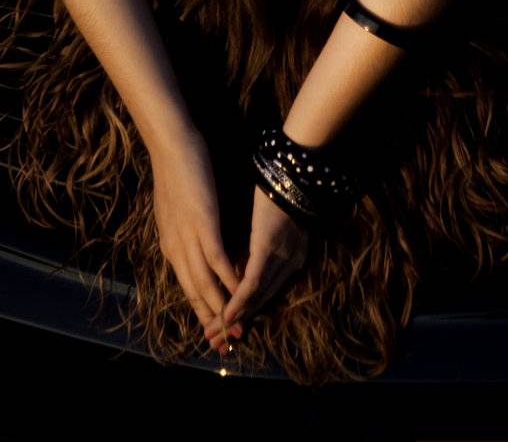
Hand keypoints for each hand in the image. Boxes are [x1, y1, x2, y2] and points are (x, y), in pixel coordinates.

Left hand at [148, 125, 243, 344]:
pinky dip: (228, 278)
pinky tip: (240, 291)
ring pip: (204, 283)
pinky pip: (216, 259)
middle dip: (212, 319)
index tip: (215, 329)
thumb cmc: (178, 169)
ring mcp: (188, 237)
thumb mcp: (178, 207)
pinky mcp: (202, 223)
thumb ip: (186, 228)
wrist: (172, 144)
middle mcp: (176, 248)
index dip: (202, 310)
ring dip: (222, 308)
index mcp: (170, 245)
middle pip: (194, 293)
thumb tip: (196, 238)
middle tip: (228, 341)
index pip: (187, 286)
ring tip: (237, 326)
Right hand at [208, 185, 308, 351]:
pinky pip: (253, 282)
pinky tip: (226, 313)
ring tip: (214, 333)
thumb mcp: (269, 222)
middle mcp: (291, 263)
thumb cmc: (276, 188)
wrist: (286, 167)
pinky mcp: (268, 248)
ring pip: (257, 297)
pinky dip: (239, 300)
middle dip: (236, 322)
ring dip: (233, 318)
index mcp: (293, 257)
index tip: (226, 326)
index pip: (267, 292)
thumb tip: (239, 263)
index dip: (246, 311)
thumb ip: (258, 245)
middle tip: (216, 340)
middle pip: (261, 301)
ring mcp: (281, 257)